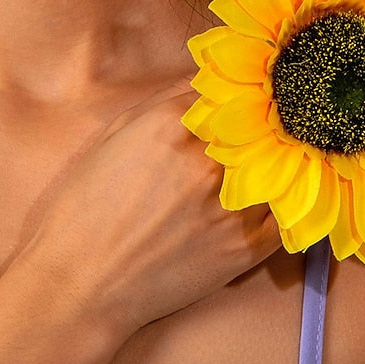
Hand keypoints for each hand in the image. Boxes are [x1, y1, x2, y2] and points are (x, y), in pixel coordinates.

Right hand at [25, 85, 280, 344]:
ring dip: (277, 161)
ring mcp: (230, 204)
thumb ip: (166, 100)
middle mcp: (208, 160)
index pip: (230, 92)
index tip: (244, 100)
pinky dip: (282, 202)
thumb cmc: (87, 205)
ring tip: (271, 162)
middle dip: (261, 125)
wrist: (80, 282)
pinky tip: (270, 199)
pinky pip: (284, 213)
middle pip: (260, 124)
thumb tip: (207, 82)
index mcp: (174, 125)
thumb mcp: (116, 133)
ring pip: (280, 166)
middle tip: (263, 128)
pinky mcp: (243, 247)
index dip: (238, 96)